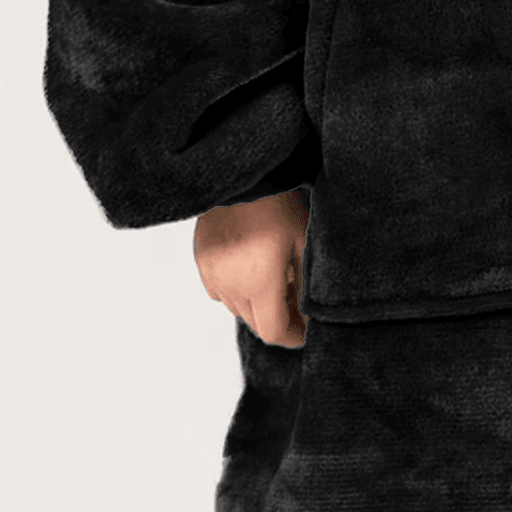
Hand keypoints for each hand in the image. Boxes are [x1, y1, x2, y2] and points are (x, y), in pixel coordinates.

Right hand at [194, 188, 309, 346]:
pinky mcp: (202, 261)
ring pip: (237, 307)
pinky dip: (237, 288)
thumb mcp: (303, 244)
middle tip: (297, 302)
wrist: (243, 176)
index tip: (306, 330)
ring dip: (256, 303)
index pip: (273, 332)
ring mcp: (213, 275)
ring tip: (276, 278)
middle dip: (278, 318)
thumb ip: (306, 286)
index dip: (294, 336)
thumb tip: (309, 314)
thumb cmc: (278, 204)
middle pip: (255, 323)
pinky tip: (252, 266)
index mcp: (259, 284)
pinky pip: (221, 289)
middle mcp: (231, 286)